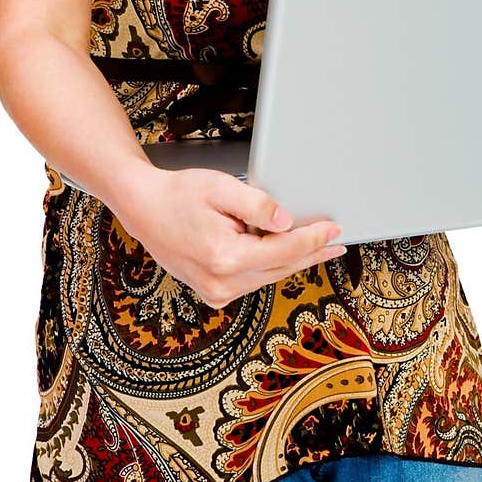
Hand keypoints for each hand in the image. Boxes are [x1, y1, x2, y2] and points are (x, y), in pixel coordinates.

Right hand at [116, 165, 346, 307]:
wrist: (143, 209)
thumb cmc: (177, 195)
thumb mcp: (220, 188)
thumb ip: (256, 204)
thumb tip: (287, 222)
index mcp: (225, 258)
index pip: (284, 250)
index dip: (313, 240)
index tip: (335, 230)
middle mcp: (221, 283)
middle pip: (281, 268)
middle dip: (312, 254)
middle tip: (337, 243)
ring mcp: (216, 292)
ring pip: (269, 276)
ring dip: (294, 261)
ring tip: (319, 247)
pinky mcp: (213, 293)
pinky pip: (254, 281)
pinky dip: (272, 267)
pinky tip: (286, 254)